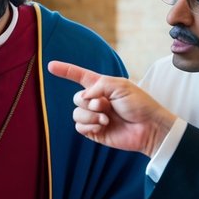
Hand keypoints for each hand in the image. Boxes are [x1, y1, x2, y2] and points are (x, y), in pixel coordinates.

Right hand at [47, 61, 176, 156]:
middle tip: (106, 106)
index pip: (79, 76)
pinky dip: (89, 126)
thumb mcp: (121, 86)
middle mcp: (96, 101)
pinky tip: (102, 127)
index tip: (50, 66)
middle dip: (89, 102)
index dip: (65, 71)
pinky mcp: (94, 132)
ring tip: (107, 119)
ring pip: (76, 113)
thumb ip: (98, 85)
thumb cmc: (139, 104)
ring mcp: (94, 117)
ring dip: (90, 116)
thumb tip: (84, 98)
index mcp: (102, 87)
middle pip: (77, 98)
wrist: (149, 127)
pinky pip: (79, 127)